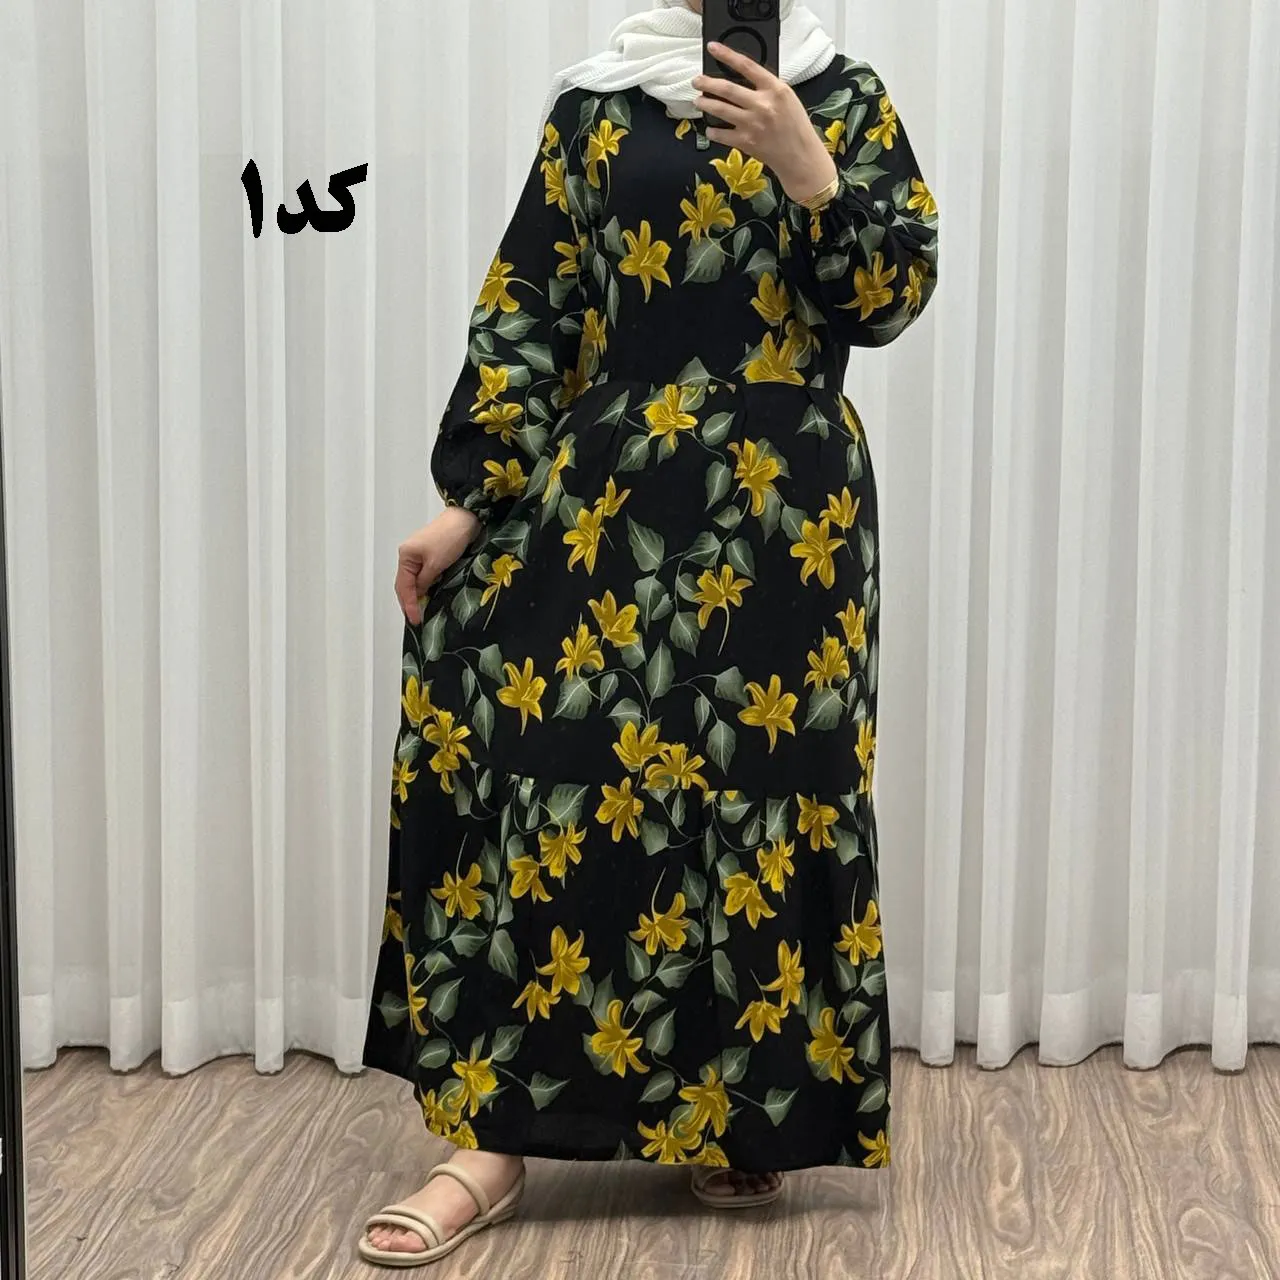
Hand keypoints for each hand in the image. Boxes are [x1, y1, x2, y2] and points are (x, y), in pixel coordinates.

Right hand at [395, 506, 480, 624]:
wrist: (465, 519)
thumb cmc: (449, 538)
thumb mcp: (435, 564)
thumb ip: (424, 581)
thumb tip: (418, 594)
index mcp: (406, 556)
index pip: (404, 586)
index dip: (409, 605)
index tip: (415, 620)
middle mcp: (408, 555)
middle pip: (405, 584)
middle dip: (409, 602)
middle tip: (416, 619)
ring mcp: (419, 554)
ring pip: (414, 580)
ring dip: (416, 595)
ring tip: (420, 612)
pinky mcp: (430, 554)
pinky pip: (423, 575)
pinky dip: (424, 587)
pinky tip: (427, 596)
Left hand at [693, 42, 837, 203]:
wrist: (800, 156)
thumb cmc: (796, 126)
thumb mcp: (787, 98)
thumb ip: (767, 87)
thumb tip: (743, 79)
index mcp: (775, 89)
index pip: (747, 65)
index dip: (727, 55)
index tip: (713, 48)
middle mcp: (762, 105)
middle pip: (727, 88)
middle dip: (707, 83)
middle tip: (696, 81)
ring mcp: (753, 124)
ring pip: (721, 109)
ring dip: (705, 104)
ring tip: (698, 101)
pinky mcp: (746, 142)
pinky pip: (722, 134)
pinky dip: (713, 131)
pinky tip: (710, 128)